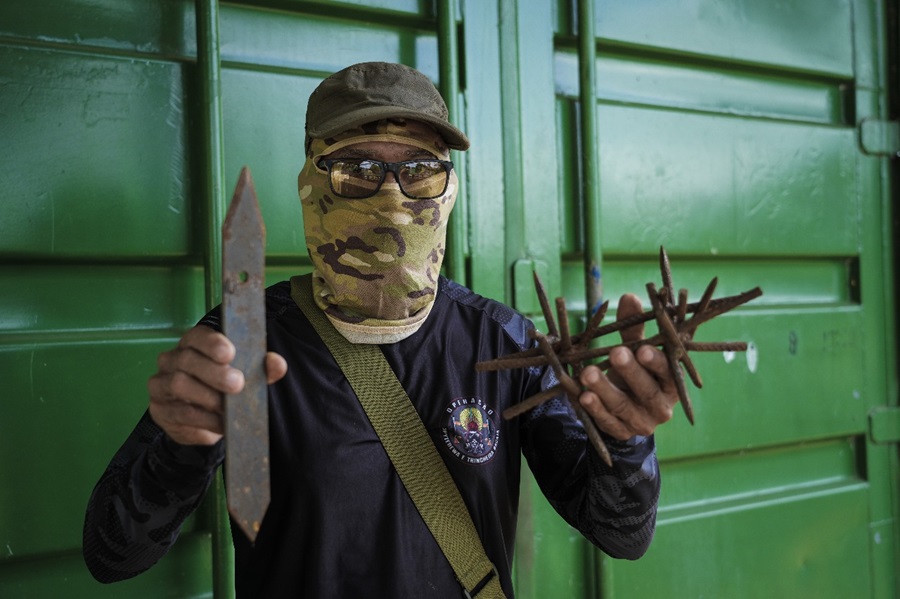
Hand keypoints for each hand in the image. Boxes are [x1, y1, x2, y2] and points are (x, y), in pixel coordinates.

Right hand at [148, 325, 287, 445]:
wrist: (204, 422)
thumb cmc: (223, 388)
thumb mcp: (245, 375)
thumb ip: (260, 368)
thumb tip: (277, 364)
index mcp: (192, 344)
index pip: (197, 336)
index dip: (212, 343)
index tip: (230, 353)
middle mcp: (171, 360)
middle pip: (187, 360)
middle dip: (214, 372)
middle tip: (237, 384)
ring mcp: (161, 385)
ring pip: (179, 385)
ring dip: (208, 397)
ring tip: (229, 408)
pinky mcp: (160, 410)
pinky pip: (180, 413)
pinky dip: (204, 420)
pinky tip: (220, 423)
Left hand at [578, 293, 677, 439]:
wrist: (628, 412)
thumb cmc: (636, 373)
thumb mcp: (636, 349)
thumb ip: (633, 328)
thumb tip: (629, 298)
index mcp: (671, 382)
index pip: (668, 372)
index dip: (656, 362)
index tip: (642, 349)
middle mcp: (661, 406)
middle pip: (647, 390)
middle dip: (630, 372)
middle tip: (615, 353)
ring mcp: (641, 422)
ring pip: (623, 407)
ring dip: (605, 390)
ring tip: (589, 373)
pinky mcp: (621, 432)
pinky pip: (606, 422)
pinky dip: (594, 409)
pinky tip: (582, 395)